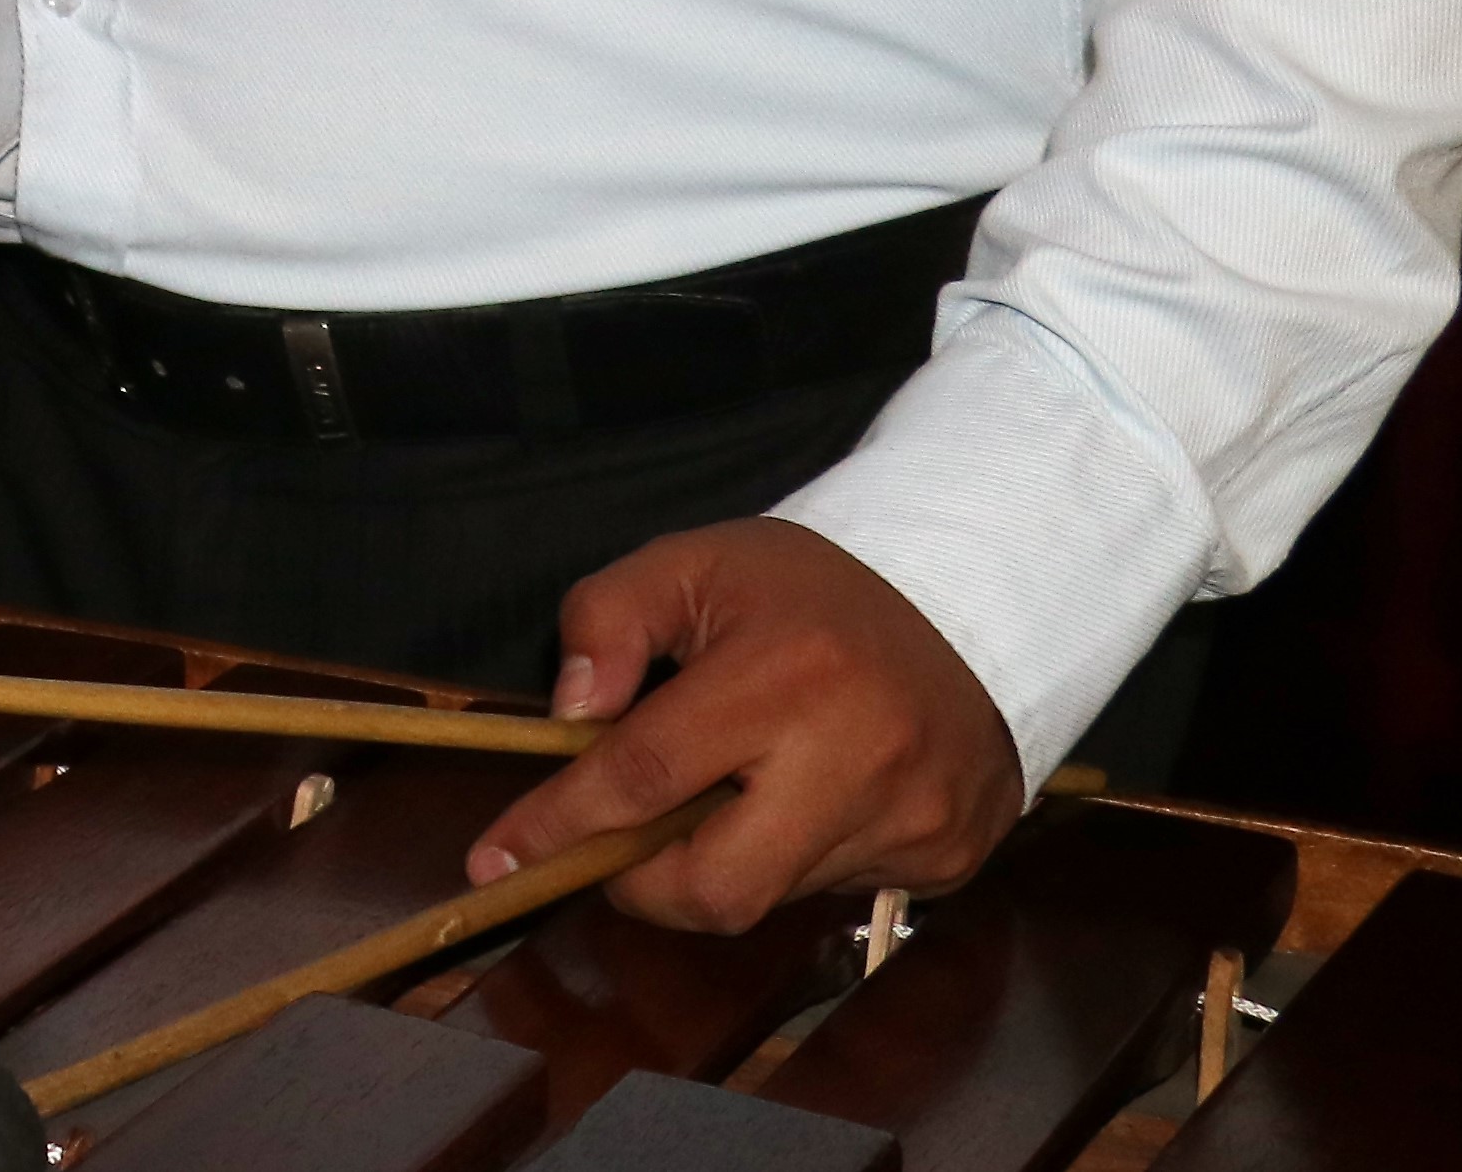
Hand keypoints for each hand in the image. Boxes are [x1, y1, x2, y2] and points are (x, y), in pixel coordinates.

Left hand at [470, 518, 1024, 929]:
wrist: (968, 603)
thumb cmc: (806, 589)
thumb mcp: (691, 564)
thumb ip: (608, 622)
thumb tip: (569, 719)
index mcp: (781, 676)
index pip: (645, 775)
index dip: (560, 824)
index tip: (494, 859)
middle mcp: (855, 760)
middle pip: (717, 886)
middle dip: (642, 884)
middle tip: (619, 841)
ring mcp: (911, 819)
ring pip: (771, 896)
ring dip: (721, 859)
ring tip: (732, 789)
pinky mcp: (948, 857)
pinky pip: (835, 891)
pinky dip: (791, 860)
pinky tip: (803, 798)